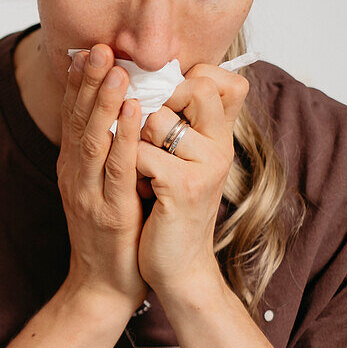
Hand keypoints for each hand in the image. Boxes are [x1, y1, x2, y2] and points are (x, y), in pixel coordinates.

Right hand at [57, 45, 146, 313]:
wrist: (103, 287)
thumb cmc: (112, 238)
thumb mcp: (104, 189)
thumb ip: (108, 155)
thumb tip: (123, 117)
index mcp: (74, 168)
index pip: (74, 116)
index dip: (80, 82)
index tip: (88, 49)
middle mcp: (75, 175)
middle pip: (78, 120)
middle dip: (88, 81)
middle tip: (99, 46)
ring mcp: (88, 193)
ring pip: (93, 138)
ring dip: (103, 101)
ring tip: (115, 68)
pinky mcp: (109, 211)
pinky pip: (116, 167)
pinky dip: (123, 135)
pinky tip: (134, 111)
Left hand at [136, 64, 248, 300]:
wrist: (178, 270)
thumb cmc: (168, 214)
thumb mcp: (178, 166)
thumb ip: (173, 129)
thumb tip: (141, 87)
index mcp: (219, 138)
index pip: (220, 81)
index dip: (185, 77)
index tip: (153, 93)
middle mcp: (220, 147)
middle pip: (197, 87)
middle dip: (154, 98)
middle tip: (139, 125)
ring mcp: (205, 167)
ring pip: (158, 119)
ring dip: (131, 135)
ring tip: (132, 157)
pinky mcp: (183, 189)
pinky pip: (141, 154)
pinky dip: (126, 164)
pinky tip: (131, 181)